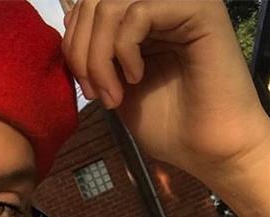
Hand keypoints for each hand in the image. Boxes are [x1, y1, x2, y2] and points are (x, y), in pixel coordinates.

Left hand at [62, 0, 269, 181]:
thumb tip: (67, 26)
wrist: (203, 149)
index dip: (72, 45)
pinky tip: (137, 78)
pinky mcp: (198, 10)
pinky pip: (140, 12)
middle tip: (95, 93)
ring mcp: (177, 4)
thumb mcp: (113, 85)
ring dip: (99, 58)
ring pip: (111, 5)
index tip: (86, 89)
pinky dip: (125, 50)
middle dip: (81, 53)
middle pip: (93, 2)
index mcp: (139, 20)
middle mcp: (158, 4)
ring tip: (114, 94)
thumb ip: (93, 55)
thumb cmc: (164, 124)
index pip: (87, 6)